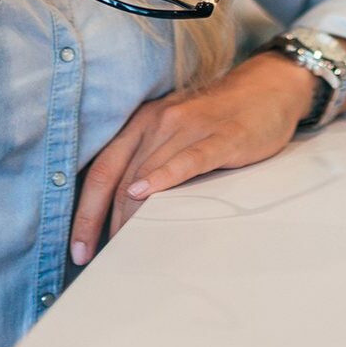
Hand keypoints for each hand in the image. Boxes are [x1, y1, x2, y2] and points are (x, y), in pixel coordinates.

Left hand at [69, 52, 314, 262]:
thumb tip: (123, 212)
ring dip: (130, 214)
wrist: (268, 89)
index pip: (102, 170)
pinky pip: (188, 159)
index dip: (84, 211)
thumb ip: (149, 160)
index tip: (77, 247)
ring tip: (120, 248)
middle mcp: (159, 121)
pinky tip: (148, 193)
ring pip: (148, 173)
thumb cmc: (217, 118)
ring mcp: (190, 127)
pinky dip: (165, 176)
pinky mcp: (222, 137)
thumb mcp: (175, 132)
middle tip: (92, 258)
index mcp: (142, 122)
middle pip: (119, 178)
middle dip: (100, 222)